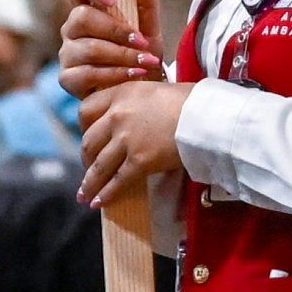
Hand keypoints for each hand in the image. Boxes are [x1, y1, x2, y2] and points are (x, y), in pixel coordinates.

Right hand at [56, 0, 165, 101]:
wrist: (144, 90)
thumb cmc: (142, 54)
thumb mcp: (150, 26)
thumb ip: (146, 0)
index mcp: (88, 7)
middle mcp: (72, 28)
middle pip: (82, 18)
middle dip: (116, 30)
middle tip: (141, 41)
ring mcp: (68, 53)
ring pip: (88, 48)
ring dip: (121, 55)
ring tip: (145, 61)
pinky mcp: (68, 78)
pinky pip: (87, 73)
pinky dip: (116, 74)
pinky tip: (134, 75)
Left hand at [75, 76, 189, 209]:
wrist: (207, 116)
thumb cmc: (190, 100)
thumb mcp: (154, 88)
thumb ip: (137, 100)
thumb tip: (136, 113)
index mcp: (120, 93)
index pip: (86, 109)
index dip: (84, 126)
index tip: (88, 136)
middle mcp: (117, 116)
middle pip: (88, 140)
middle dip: (86, 157)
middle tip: (89, 167)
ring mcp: (126, 140)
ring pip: (98, 165)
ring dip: (90, 182)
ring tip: (85, 194)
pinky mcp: (139, 161)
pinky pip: (117, 181)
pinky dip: (106, 194)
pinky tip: (99, 203)